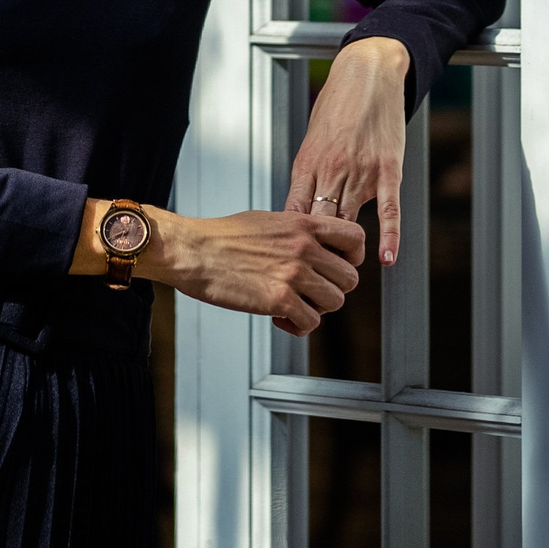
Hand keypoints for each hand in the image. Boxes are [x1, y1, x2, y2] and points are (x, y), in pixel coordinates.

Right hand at [155, 206, 364, 332]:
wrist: (192, 250)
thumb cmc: (221, 236)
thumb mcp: (267, 221)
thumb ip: (297, 233)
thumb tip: (314, 247)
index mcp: (302, 224)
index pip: (356, 238)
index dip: (352, 257)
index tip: (339, 266)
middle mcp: (303, 247)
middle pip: (349, 278)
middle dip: (332, 289)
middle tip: (311, 292)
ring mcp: (293, 274)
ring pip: (334, 302)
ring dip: (316, 309)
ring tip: (294, 305)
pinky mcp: (279, 300)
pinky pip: (310, 323)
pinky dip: (298, 326)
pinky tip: (280, 318)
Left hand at [285, 36, 409, 267]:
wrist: (367, 73)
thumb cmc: (337, 106)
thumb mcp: (312, 140)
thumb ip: (309, 175)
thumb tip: (299, 207)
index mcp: (307, 165)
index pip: (294, 216)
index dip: (292, 243)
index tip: (289, 263)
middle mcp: (331, 171)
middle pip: (319, 225)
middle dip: (317, 253)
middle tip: (316, 279)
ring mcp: (360, 171)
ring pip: (350, 220)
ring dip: (347, 249)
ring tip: (344, 274)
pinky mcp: (388, 169)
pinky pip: (388, 209)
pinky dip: (390, 236)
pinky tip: (388, 259)